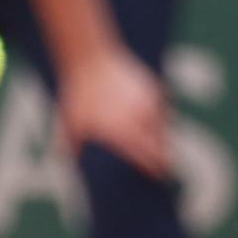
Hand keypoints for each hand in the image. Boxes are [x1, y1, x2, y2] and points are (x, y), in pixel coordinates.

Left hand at [58, 46, 169, 177]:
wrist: (90, 59)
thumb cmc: (77, 95)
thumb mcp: (71, 125)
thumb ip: (73, 149)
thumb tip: (73, 167)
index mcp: (124, 133)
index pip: (150, 159)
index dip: (156, 171)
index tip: (158, 178)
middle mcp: (142, 119)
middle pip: (163, 146)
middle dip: (164, 158)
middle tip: (161, 167)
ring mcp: (151, 103)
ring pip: (166, 127)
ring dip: (162, 137)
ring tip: (157, 144)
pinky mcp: (154, 88)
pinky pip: (164, 108)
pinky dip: (160, 116)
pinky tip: (153, 120)